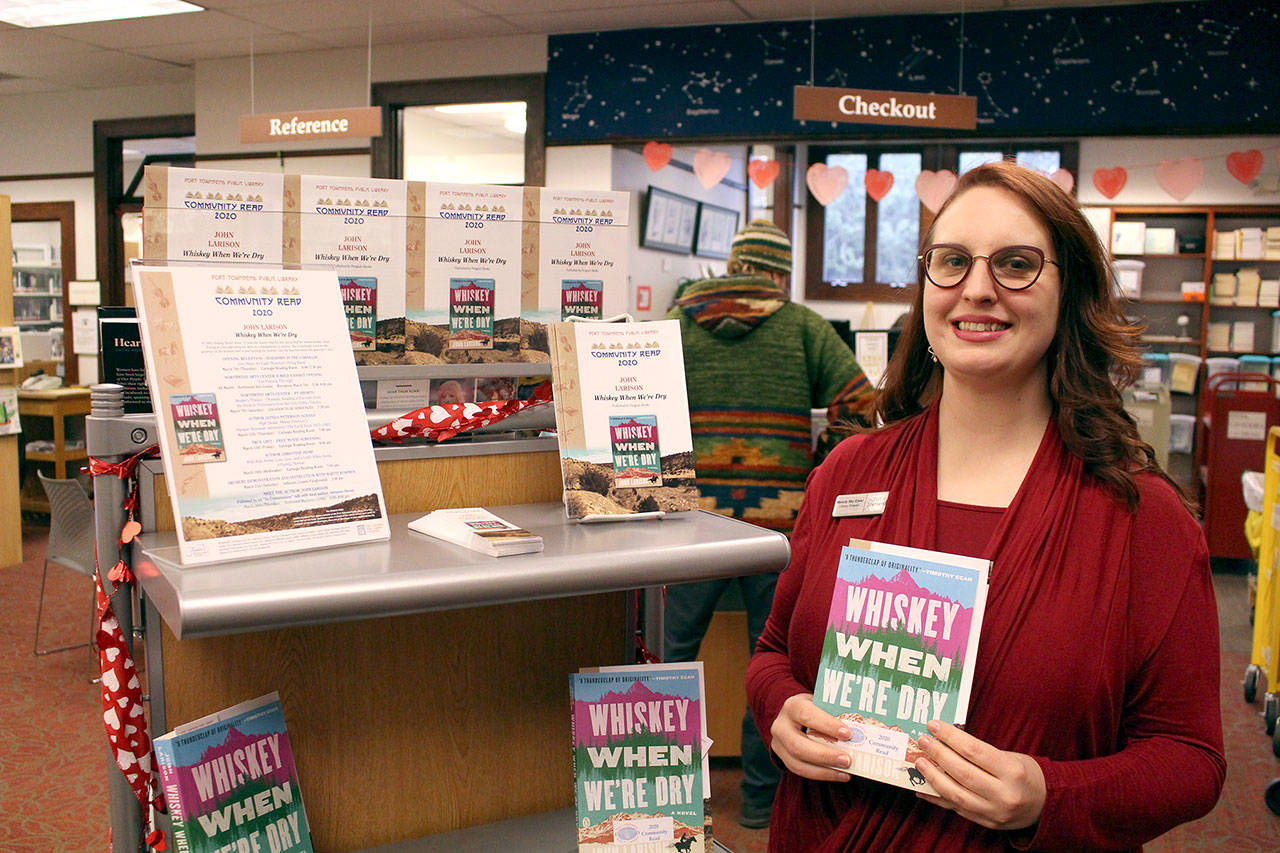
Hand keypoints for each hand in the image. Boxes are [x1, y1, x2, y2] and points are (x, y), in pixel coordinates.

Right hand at [769, 693, 854, 782]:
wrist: (794, 715)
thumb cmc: (815, 709)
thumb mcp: (822, 704)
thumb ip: (836, 713)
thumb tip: (863, 727)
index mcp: (792, 706)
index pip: (807, 715)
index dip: (827, 725)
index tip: (848, 734)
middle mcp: (781, 726)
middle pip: (798, 745)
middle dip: (825, 755)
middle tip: (848, 760)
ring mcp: (779, 745)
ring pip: (797, 763)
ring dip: (824, 770)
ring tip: (847, 772)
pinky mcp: (783, 758)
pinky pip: (800, 771)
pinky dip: (821, 775)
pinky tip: (840, 774)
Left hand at [913, 720, 1044, 830]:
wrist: (1046, 805)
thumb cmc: (1025, 774)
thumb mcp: (1010, 757)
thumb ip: (981, 753)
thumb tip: (945, 742)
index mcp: (1013, 771)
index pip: (974, 751)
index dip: (950, 737)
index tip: (933, 725)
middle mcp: (1004, 794)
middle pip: (962, 772)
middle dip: (938, 754)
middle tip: (922, 740)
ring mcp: (994, 812)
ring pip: (956, 794)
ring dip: (933, 777)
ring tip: (919, 761)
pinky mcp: (986, 823)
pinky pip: (956, 809)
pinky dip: (936, 797)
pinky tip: (922, 787)